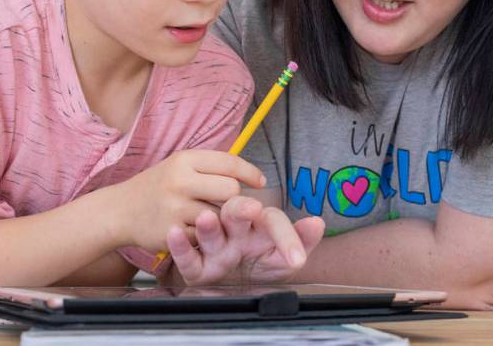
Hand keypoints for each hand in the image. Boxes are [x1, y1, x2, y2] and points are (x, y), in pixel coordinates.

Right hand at [113, 150, 265, 251]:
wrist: (120, 211)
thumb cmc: (157, 187)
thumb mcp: (179, 166)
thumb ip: (210, 168)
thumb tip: (249, 174)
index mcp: (185, 159)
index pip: (230, 163)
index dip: (250, 172)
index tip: (260, 182)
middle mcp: (180, 180)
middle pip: (231, 190)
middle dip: (233, 198)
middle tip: (223, 203)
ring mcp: (176, 207)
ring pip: (220, 215)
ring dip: (219, 219)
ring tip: (206, 216)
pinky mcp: (173, 232)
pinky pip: (205, 235)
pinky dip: (204, 235)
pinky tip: (192, 229)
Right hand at [167, 196, 323, 284]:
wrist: (226, 284)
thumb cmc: (254, 263)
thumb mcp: (278, 258)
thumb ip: (298, 242)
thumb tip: (318, 222)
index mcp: (258, 227)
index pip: (272, 220)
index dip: (285, 236)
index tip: (296, 259)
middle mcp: (235, 231)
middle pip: (236, 212)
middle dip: (242, 209)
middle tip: (252, 209)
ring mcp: (215, 247)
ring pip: (210, 231)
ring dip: (208, 225)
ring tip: (207, 218)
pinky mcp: (196, 266)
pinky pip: (186, 255)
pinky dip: (179, 244)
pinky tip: (174, 233)